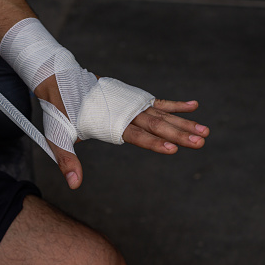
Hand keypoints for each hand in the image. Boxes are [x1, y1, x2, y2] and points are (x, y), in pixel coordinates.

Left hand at [36, 77, 208, 189]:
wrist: (60, 80)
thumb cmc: (61, 111)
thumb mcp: (59, 137)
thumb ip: (68, 161)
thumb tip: (74, 185)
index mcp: (109, 122)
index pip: (136, 134)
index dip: (154, 142)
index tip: (173, 148)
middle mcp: (125, 111)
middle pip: (156, 124)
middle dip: (179, 134)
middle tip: (201, 142)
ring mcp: (132, 102)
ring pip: (162, 114)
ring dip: (184, 123)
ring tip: (205, 131)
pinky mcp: (133, 97)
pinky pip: (159, 101)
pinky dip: (176, 105)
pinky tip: (194, 106)